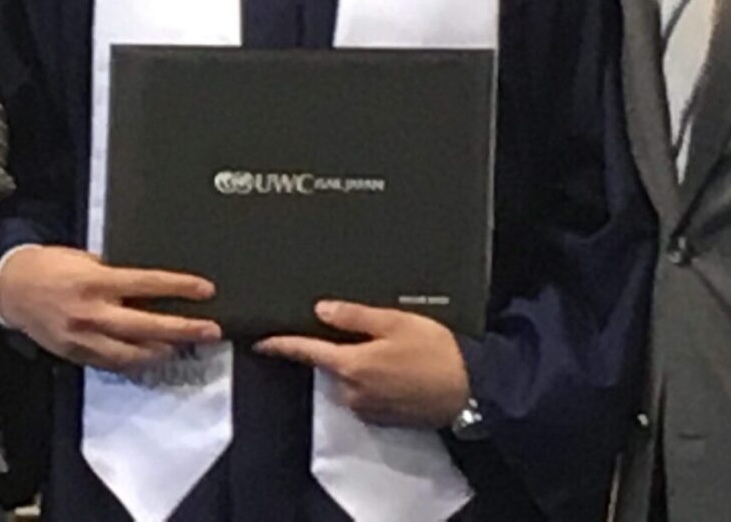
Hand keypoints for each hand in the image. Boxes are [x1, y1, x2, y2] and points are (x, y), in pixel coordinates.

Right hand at [0, 245, 222, 371]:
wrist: (10, 288)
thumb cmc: (48, 265)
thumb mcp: (82, 257)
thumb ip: (111, 272)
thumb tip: (144, 284)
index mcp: (96, 281)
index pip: (147, 284)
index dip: (179, 288)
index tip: (205, 290)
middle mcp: (93, 312)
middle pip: (148, 325)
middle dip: (184, 329)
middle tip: (211, 331)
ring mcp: (85, 337)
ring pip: (133, 353)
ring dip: (163, 350)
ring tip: (184, 346)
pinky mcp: (76, 354)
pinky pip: (113, 363)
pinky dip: (135, 361)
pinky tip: (150, 356)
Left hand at [254, 301, 470, 427]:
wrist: (473, 391)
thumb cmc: (434, 350)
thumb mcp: (394, 322)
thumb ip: (354, 317)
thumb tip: (319, 311)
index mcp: (350, 365)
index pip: (305, 352)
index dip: (280, 345)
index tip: (258, 341)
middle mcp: (352, 392)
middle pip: (330, 365)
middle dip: (337, 349)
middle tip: (365, 332)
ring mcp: (368, 409)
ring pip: (349, 380)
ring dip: (358, 365)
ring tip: (388, 349)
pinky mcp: (385, 419)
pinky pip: (366, 394)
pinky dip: (372, 381)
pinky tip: (396, 369)